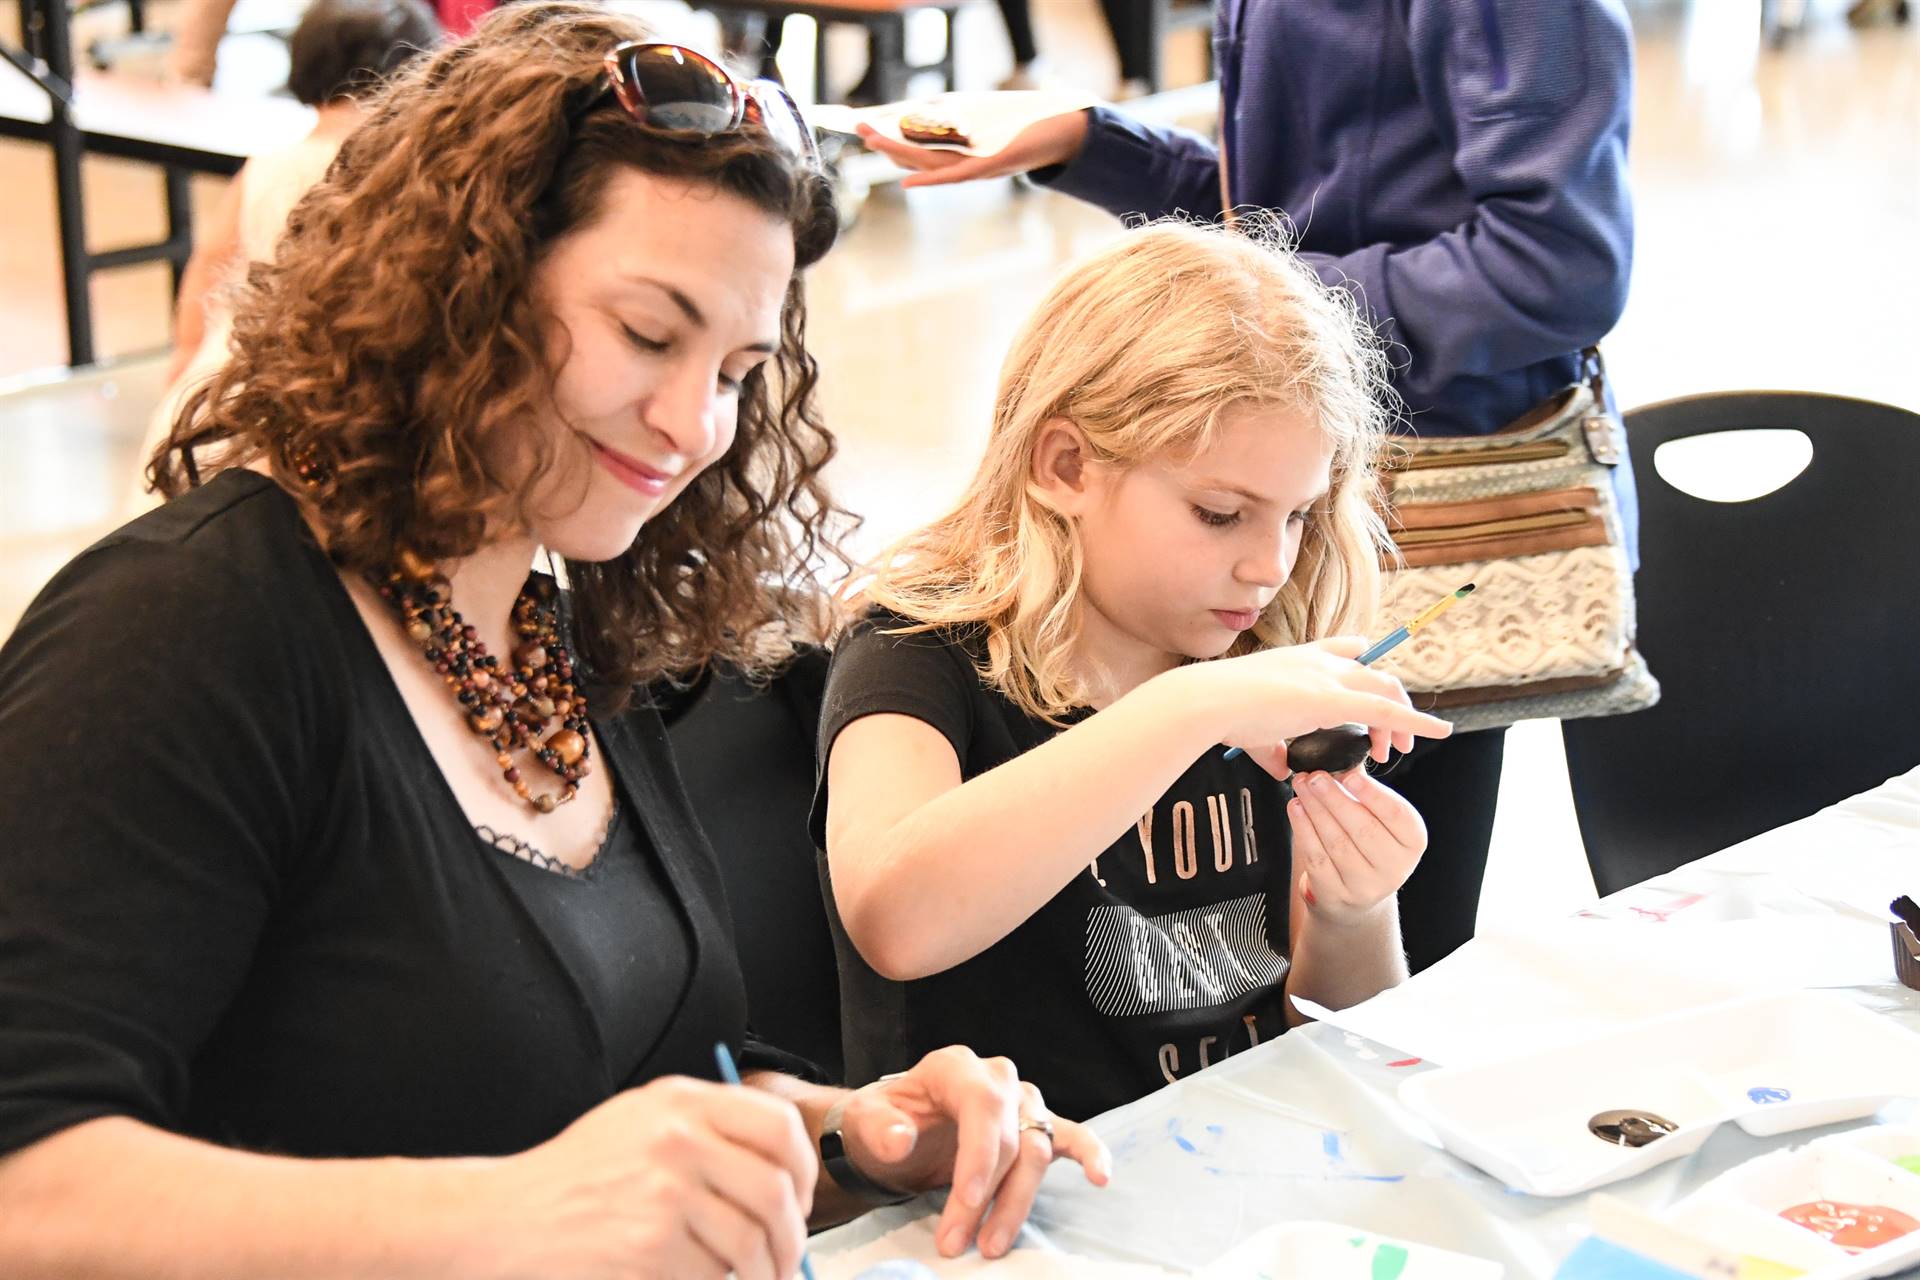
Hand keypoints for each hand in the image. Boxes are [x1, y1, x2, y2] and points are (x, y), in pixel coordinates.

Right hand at [485, 1076, 815, 1279]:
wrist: (505, 1219)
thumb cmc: (575, 1177)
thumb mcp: (637, 1122)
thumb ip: (704, 1129)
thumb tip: (784, 1173)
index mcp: (680, 1101)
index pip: (777, 1126)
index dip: (803, 1168)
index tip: (801, 1197)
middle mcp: (678, 1139)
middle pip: (776, 1191)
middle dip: (791, 1237)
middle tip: (787, 1260)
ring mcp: (665, 1193)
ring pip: (751, 1242)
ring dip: (763, 1273)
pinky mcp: (652, 1247)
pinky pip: (712, 1275)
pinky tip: (692, 1278)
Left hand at [829, 1046, 1110, 1259]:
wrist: (892, 1132)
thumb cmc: (883, 1122)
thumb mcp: (865, 1121)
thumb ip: (877, 1128)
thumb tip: (901, 1140)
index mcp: (954, 1068)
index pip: (982, 1108)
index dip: (980, 1157)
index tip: (966, 1203)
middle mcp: (995, 1078)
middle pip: (1009, 1138)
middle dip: (987, 1197)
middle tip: (958, 1243)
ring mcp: (1020, 1101)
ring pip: (1035, 1151)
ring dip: (1016, 1203)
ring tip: (991, 1245)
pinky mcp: (1035, 1126)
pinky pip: (1071, 1136)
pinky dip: (1089, 1154)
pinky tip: (1100, 1178)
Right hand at [854, 109, 1091, 188]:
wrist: (1056, 134)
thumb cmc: (1016, 126)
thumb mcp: (976, 116)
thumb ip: (947, 115)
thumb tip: (912, 110)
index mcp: (955, 154)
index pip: (913, 148)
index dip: (886, 140)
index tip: (860, 127)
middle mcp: (959, 164)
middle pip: (914, 157)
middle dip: (884, 144)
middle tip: (857, 129)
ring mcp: (971, 168)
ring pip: (927, 165)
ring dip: (898, 155)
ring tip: (873, 139)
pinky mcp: (988, 169)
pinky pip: (954, 177)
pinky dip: (930, 181)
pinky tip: (908, 182)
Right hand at [1191, 638, 1452, 778]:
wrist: (1205, 701)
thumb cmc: (1221, 713)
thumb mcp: (1255, 731)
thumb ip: (1275, 749)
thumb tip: (1285, 770)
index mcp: (1300, 659)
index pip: (1347, 649)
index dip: (1365, 668)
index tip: (1373, 694)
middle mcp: (1319, 660)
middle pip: (1374, 672)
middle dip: (1390, 704)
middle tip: (1389, 742)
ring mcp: (1327, 676)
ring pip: (1385, 688)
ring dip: (1401, 719)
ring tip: (1402, 750)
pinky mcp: (1331, 699)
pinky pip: (1386, 709)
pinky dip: (1415, 720)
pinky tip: (1438, 732)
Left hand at [1289, 767, 1426, 925]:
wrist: (1354, 894)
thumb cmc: (1366, 842)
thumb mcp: (1377, 817)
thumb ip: (1364, 788)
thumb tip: (1341, 753)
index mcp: (1413, 842)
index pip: (1397, 815)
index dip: (1373, 794)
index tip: (1350, 774)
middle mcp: (1395, 868)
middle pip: (1363, 829)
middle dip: (1334, 798)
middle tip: (1314, 776)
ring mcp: (1366, 886)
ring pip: (1337, 842)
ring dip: (1314, 809)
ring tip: (1301, 787)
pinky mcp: (1337, 896)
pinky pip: (1317, 859)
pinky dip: (1303, 830)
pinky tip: (1296, 809)